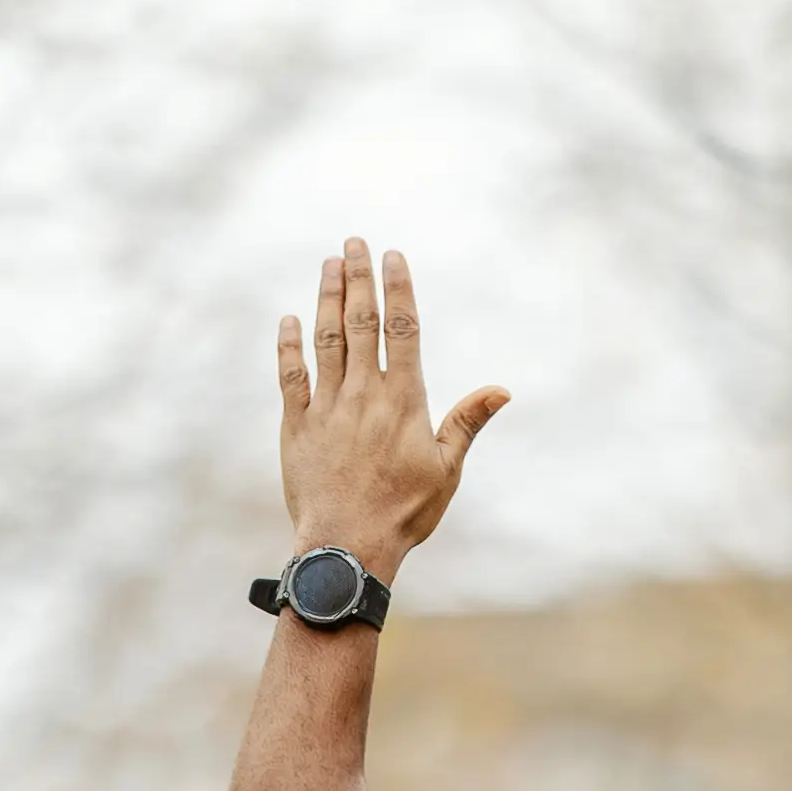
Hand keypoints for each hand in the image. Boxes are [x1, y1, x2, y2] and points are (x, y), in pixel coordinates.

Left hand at [275, 239, 509, 579]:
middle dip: (357, 278)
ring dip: (326, 298)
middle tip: (353, 242)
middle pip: (360, 322)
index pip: (402, 329)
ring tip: (329, 265)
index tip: (392, 256)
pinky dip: (290, 345)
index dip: (397, 288)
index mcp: (403, 400)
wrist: (347, 547)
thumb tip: (501, 390)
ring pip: (325, 339)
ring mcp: (326, 407)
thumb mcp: (447, 470)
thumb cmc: (404, 513)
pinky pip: (291, 376)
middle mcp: (363, 394)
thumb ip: (467, 422)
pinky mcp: (296, 426)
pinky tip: (290, 320)